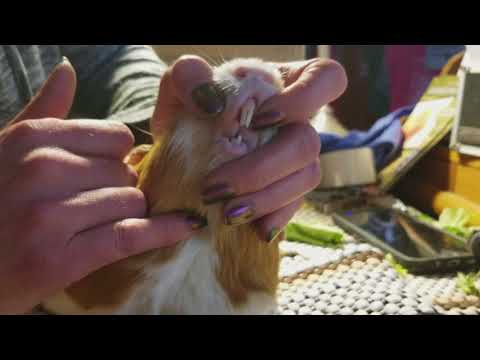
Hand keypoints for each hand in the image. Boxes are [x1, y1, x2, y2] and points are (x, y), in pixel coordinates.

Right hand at [0, 59, 204, 314]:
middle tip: (97, 207)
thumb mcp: (6, 151)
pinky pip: (131, 234)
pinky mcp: (62, 258)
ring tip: (98, 226)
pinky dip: (165, 230)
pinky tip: (187, 226)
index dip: (119, 158)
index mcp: (32, 139)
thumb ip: (42, 112)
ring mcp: (50, 215)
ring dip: (127, 214)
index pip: (116, 137)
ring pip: (133, 201)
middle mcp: (41, 170)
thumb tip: (68, 70)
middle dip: (121, 189)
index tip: (109, 173)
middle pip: (126, 171)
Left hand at [155, 56, 347, 241]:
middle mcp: (296, 122)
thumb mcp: (181, 82)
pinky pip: (294, 206)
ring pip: (306, 179)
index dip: (302, 101)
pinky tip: (254, 230)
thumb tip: (210, 101)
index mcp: (283, 85)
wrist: (184, 139)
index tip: (258, 119)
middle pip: (308, 143)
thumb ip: (189, 75)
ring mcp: (294, 158)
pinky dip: (275, 219)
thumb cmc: (190, 103)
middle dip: (263, 169)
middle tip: (216, 188)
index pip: (325, 78)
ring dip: (267, 199)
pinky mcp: (285, 189)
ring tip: (227, 214)